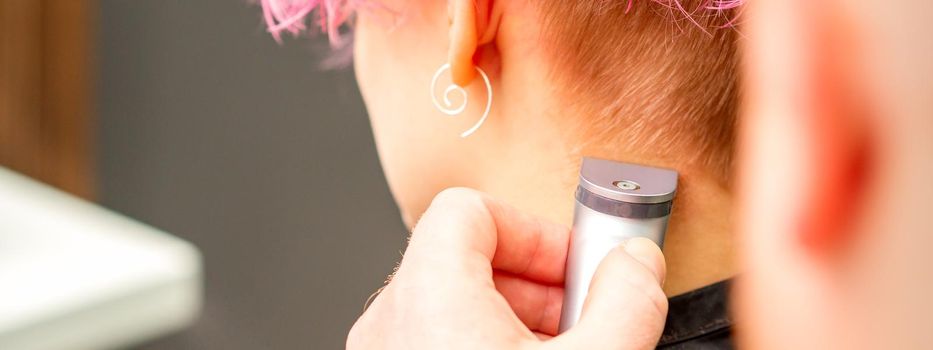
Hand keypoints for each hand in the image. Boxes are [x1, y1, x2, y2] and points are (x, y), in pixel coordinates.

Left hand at [347, 188, 667, 348]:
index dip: (536, 231)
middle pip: (465, 257)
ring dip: (519, 320)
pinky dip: (489, 344)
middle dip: (539, 283)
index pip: (469, 209)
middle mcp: (390, 322)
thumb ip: (625, 301)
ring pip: (455, 304)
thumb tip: (638, 263)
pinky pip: (440, 339)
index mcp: (425, 296)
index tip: (580, 268)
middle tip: (585, 319)